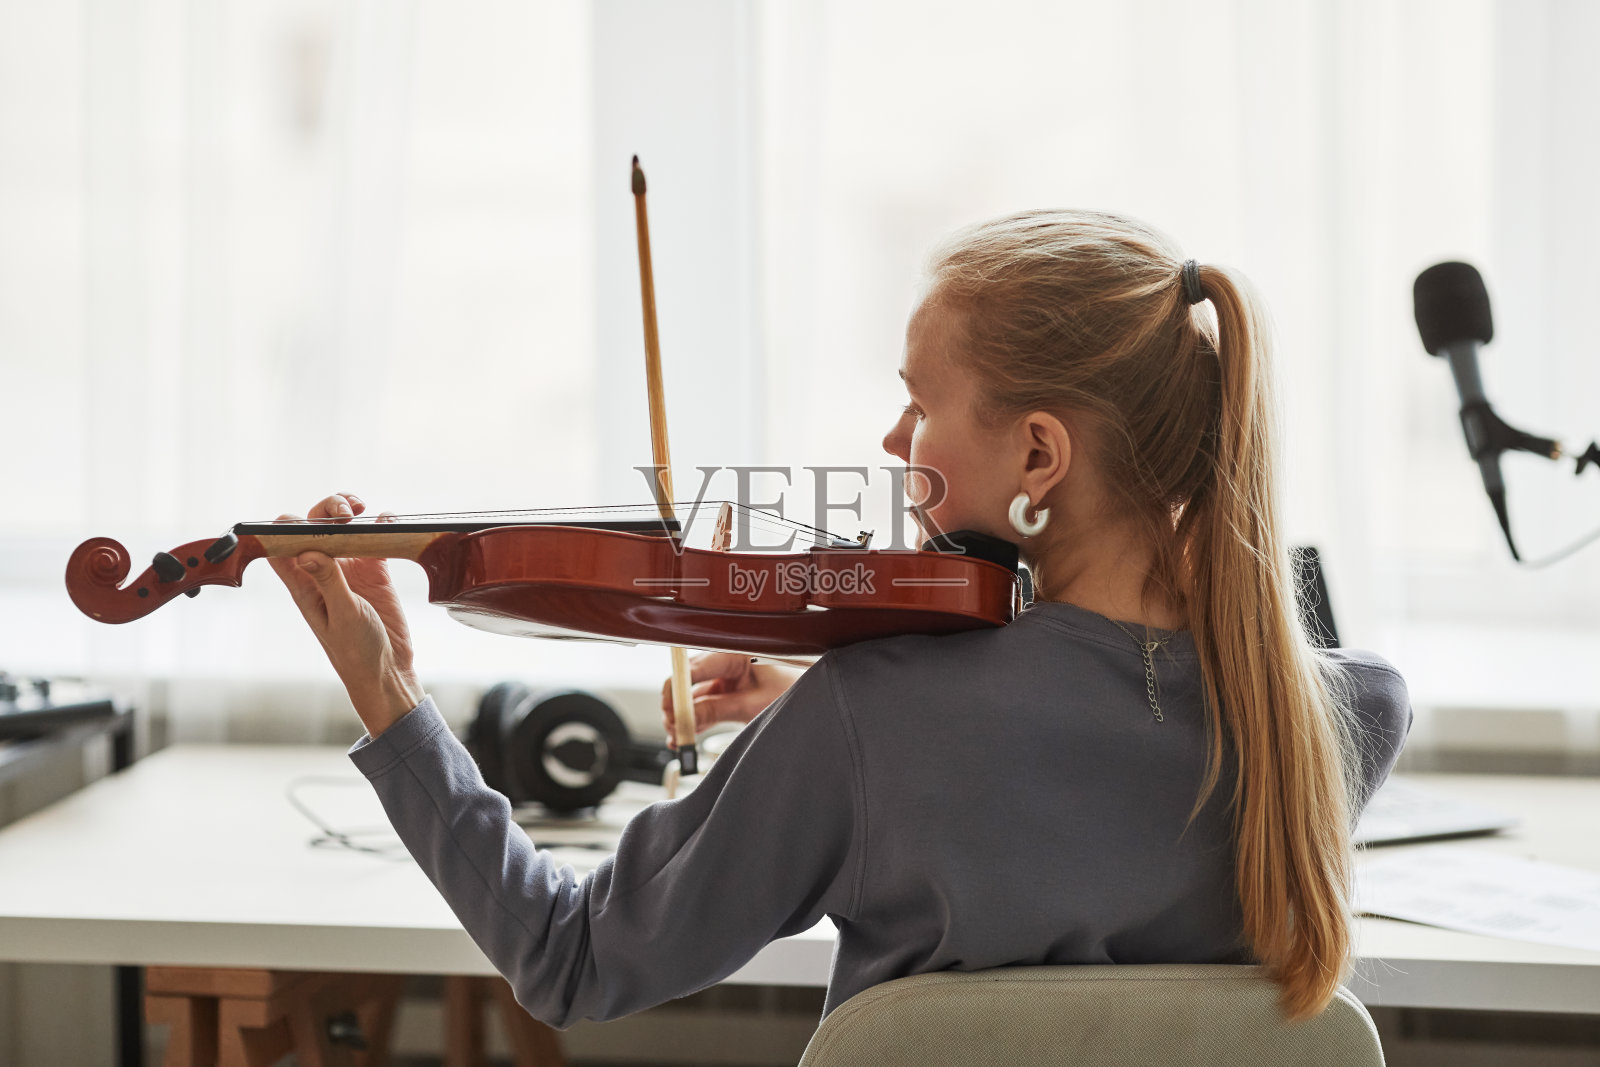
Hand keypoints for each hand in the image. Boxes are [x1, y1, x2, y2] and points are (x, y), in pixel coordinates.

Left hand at [269, 492, 422, 738]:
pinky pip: (374, 538)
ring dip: (348, 510)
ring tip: (359, 508)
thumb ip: (328, 582)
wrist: (388, 669)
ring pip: (342, 526)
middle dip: (324, 510)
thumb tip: (307, 552)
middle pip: (313, 526)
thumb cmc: (356, 651)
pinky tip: (387, 522)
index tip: (300, 520)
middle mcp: (323, 570)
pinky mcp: (376, 569)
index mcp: (303, 583)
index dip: (284, 527)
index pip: (280, 545)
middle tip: (344, 512)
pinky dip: (380, 524)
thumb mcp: (342, 616)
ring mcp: (349, 568)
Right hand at [660, 651, 803, 742]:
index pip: (692, 668)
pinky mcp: (726, 694)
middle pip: (686, 682)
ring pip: (691, 697)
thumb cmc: (792, 690)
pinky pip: (702, 706)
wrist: (816, 699)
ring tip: (679, 739)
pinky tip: (686, 737)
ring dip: (682, 718)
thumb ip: (717, 709)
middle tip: (674, 730)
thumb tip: (686, 718)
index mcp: (732, 654)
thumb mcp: (752, 704)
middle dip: (675, 707)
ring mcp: (724, 679)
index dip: (676, 689)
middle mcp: (724, 663)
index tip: (671, 713)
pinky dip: (693, 722)